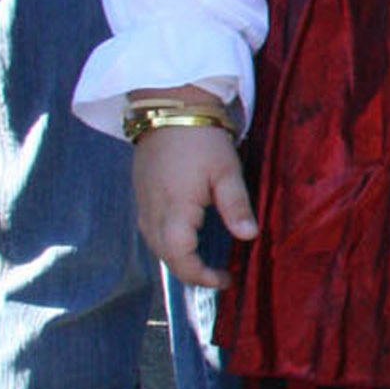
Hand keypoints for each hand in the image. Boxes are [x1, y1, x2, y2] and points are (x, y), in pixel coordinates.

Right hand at [133, 119, 256, 286]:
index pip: (182, 262)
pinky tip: (187, 239)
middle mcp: (151, 216)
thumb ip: (236, 206)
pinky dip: (169, 244)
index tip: (225, 279)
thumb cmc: (200, 139)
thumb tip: (248, 236)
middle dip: (192, 273)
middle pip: (167, 259)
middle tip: (220, 274)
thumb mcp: (226, 171)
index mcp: (173, 213)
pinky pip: (152, 233)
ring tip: (206, 262)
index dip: (203, 277)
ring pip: (157, 248)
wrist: (168, 109)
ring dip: (180, 260)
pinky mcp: (141, 198)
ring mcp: (143, 207)